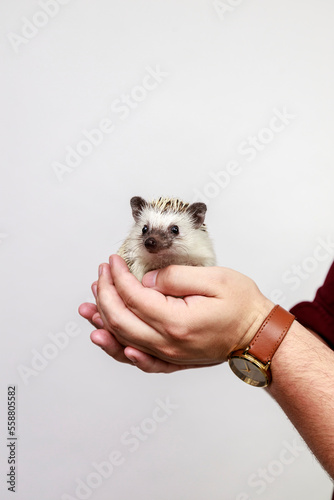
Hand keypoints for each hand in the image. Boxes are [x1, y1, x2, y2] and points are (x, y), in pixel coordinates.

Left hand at [82, 255, 273, 370]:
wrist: (259, 335)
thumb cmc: (242, 306)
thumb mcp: (213, 279)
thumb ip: (174, 278)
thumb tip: (145, 283)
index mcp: (176, 321)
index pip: (132, 297)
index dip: (117, 276)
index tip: (112, 260)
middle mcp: (168, 343)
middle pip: (120, 320)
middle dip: (104, 294)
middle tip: (101, 274)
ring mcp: (169, 356)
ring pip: (123, 342)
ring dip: (102, 323)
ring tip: (87, 308)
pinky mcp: (173, 361)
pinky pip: (139, 360)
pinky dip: (118, 351)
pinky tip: (108, 341)